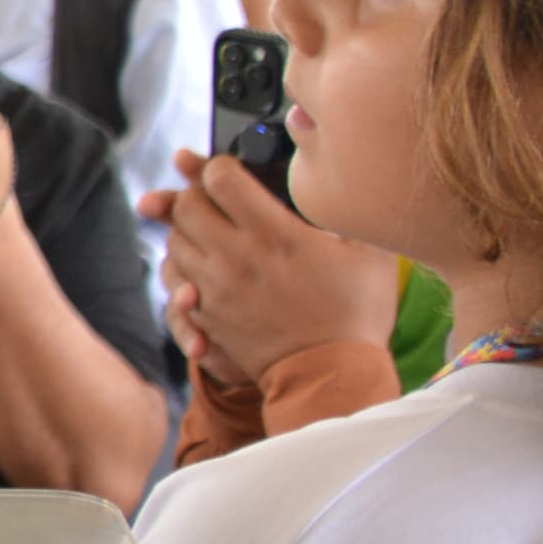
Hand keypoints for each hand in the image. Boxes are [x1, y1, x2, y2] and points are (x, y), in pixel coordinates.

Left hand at [147, 148, 398, 384]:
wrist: (333, 376)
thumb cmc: (357, 313)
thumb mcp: (369, 254)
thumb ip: (345, 212)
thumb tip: (336, 180)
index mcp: (273, 234)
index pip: (218, 179)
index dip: (218, 167)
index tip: (228, 170)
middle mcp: (235, 257)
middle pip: (185, 205)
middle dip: (194, 194)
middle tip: (213, 198)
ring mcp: (215, 287)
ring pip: (173, 240)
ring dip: (186, 230)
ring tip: (211, 229)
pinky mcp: (206, 314)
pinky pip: (175, 279)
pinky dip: (184, 266)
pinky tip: (207, 264)